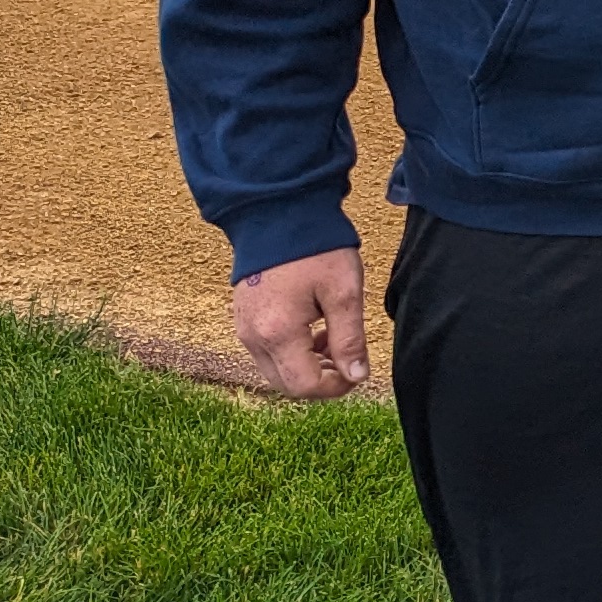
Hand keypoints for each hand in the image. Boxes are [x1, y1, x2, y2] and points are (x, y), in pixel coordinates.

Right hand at [232, 247, 369, 399]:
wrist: (280, 214)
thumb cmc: (316, 250)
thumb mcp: (344, 293)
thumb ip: (349, 339)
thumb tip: (357, 376)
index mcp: (277, 333)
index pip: (305, 386)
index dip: (336, 387)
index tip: (358, 370)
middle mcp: (252, 338)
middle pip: (287, 385)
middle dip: (321, 380)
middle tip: (348, 357)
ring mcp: (244, 329)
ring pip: (276, 371)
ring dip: (307, 367)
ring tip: (333, 339)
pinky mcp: (243, 319)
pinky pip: (266, 352)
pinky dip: (291, 353)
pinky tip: (313, 330)